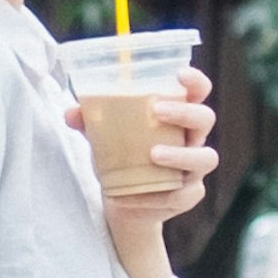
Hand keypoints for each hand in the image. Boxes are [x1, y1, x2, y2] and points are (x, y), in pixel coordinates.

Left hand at [103, 79, 220, 230]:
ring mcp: (194, 168)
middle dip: (185, 113)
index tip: (179, 74)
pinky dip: (156, 196)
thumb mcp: (105, 138)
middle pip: (205, 119)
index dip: (195, 81)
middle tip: (157, 111)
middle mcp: (192, 139)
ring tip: (153, 154)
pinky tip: (130, 195)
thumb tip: (71, 112)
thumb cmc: (122, 159)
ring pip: (205, 158)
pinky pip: (182, 195)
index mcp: (178, 117)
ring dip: (181, 155)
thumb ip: (91, 123)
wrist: (126, 204)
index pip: (197, 92)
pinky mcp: (188, 195)